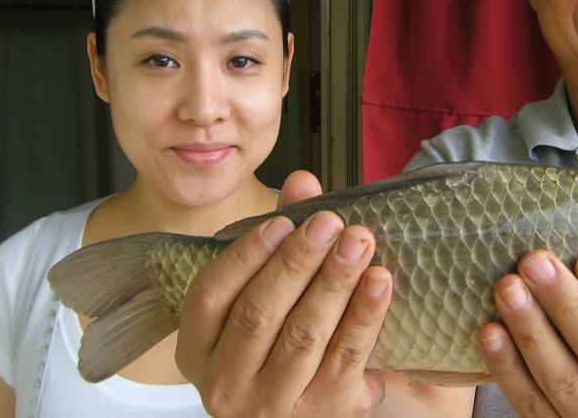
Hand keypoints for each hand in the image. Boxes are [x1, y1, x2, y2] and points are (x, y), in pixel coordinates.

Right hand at [176, 170, 393, 417]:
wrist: (308, 404)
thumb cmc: (279, 338)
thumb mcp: (265, 292)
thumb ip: (281, 236)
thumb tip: (302, 182)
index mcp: (199, 348)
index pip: (211, 296)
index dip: (246, 256)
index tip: (282, 223)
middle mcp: (226, 383)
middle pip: (259, 314)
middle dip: (298, 262)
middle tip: (330, 222)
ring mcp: (273, 404)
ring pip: (303, 336)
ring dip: (334, 282)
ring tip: (359, 241)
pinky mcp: (323, 412)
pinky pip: (346, 358)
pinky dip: (364, 316)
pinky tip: (379, 280)